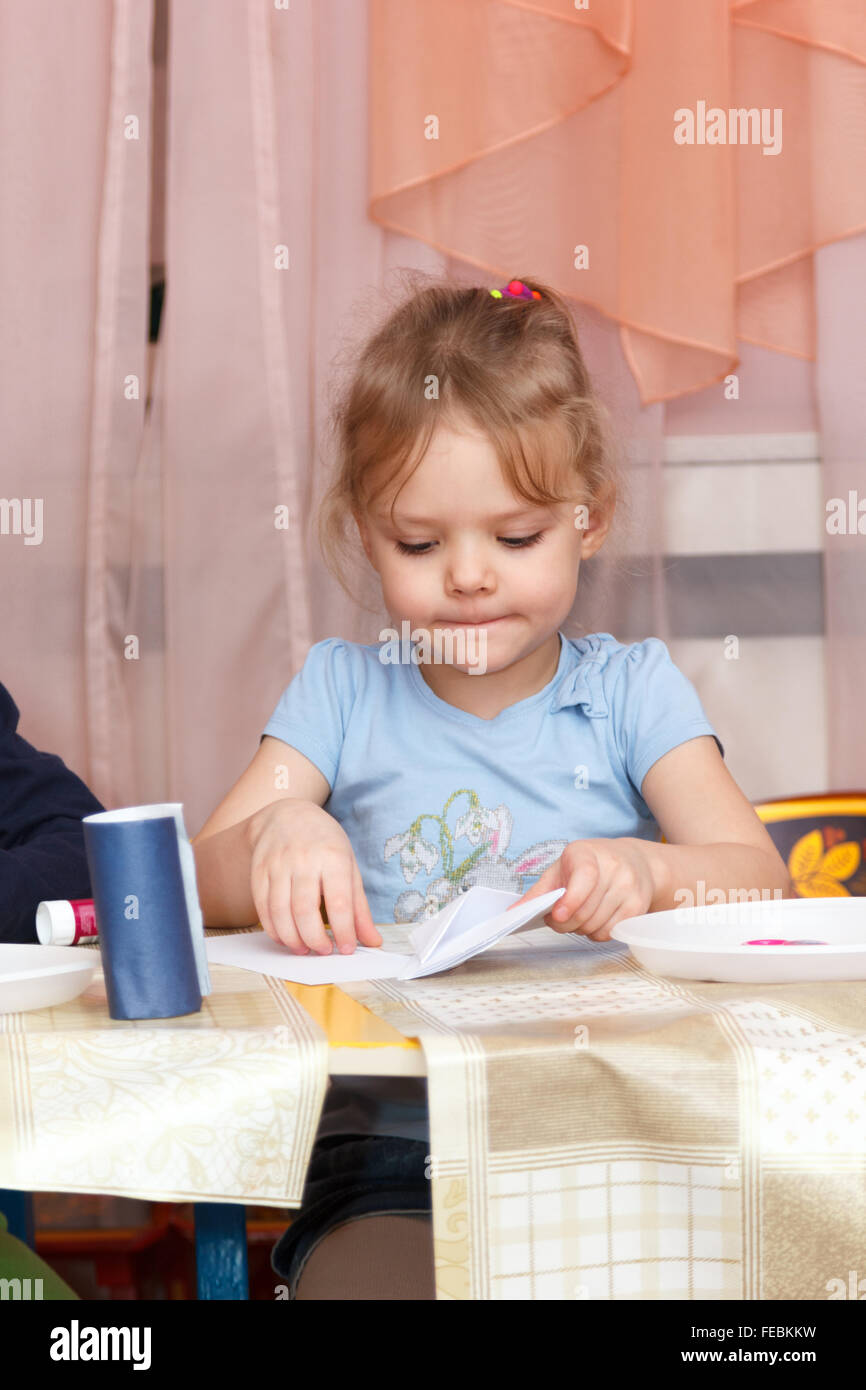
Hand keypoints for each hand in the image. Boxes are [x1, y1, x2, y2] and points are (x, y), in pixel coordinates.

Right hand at [246, 799, 382, 954]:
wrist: (287, 815)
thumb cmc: (325, 844)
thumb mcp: (349, 866)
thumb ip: (359, 907)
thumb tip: (372, 941)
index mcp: (333, 857)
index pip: (339, 902)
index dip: (343, 931)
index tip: (346, 949)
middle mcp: (303, 860)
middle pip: (305, 910)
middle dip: (314, 939)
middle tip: (323, 951)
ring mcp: (278, 865)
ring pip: (280, 912)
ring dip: (292, 939)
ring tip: (304, 949)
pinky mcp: (258, 872)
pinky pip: (262, 907)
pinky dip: (273, 929)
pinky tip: (285, 938)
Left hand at [511, 837, 656, 940]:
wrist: (632, 860)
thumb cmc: (589, 864)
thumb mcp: (561, 868)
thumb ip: (539, 891)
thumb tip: (513, 913)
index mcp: (588, 854)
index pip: (585, 877)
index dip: (571, 900)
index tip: (557, 915)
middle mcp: (614, 868)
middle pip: (586, 911)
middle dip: (565, 923)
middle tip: (558, 919)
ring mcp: (629, 887)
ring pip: (597, 925)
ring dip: (581, 929)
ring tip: (578, 916)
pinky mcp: (639, 906)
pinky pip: (611, 932)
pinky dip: (597, 933)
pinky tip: (595, 920)